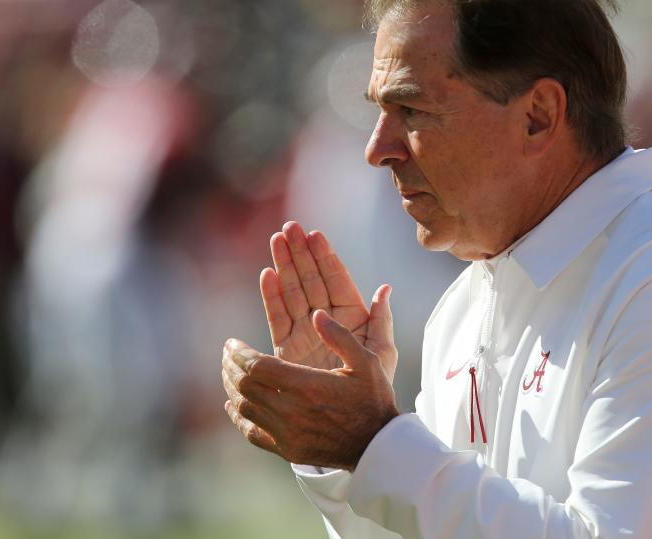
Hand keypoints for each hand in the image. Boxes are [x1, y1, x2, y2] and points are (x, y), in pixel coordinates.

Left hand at [222, 310, 399, 470]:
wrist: (377, 445)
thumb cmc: (373, 399)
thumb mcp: (366, 362)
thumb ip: (340, 336)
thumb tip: (316, 313)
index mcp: (308, 386)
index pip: (257, 367)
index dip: (239, 353)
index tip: (231, 343)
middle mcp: (292, 411)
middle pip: (245, 386)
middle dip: (231, 366)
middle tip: (227, 353)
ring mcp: (287, 433)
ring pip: (245, 407)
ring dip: (232, 387)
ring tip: (228, 372)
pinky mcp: (287, 449)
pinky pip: (252, 432)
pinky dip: (237, 417)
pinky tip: (232, 404)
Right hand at [260, 222, 396, 379]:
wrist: (351, 423)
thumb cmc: (374, 390)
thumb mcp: (382, 354)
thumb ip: (382, 321)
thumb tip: (384, 289)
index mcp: (352, 318)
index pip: (337, 281)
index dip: (326, 257)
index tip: (315, 234)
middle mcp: (327, 321)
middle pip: (312, 280)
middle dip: (301, 254)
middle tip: (289, 228)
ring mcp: (306, 333)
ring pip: (293, 293)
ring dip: (284, 266)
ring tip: (276, 240)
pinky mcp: (288, 348)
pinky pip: (278, 318)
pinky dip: (272, 297)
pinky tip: (267, 275)